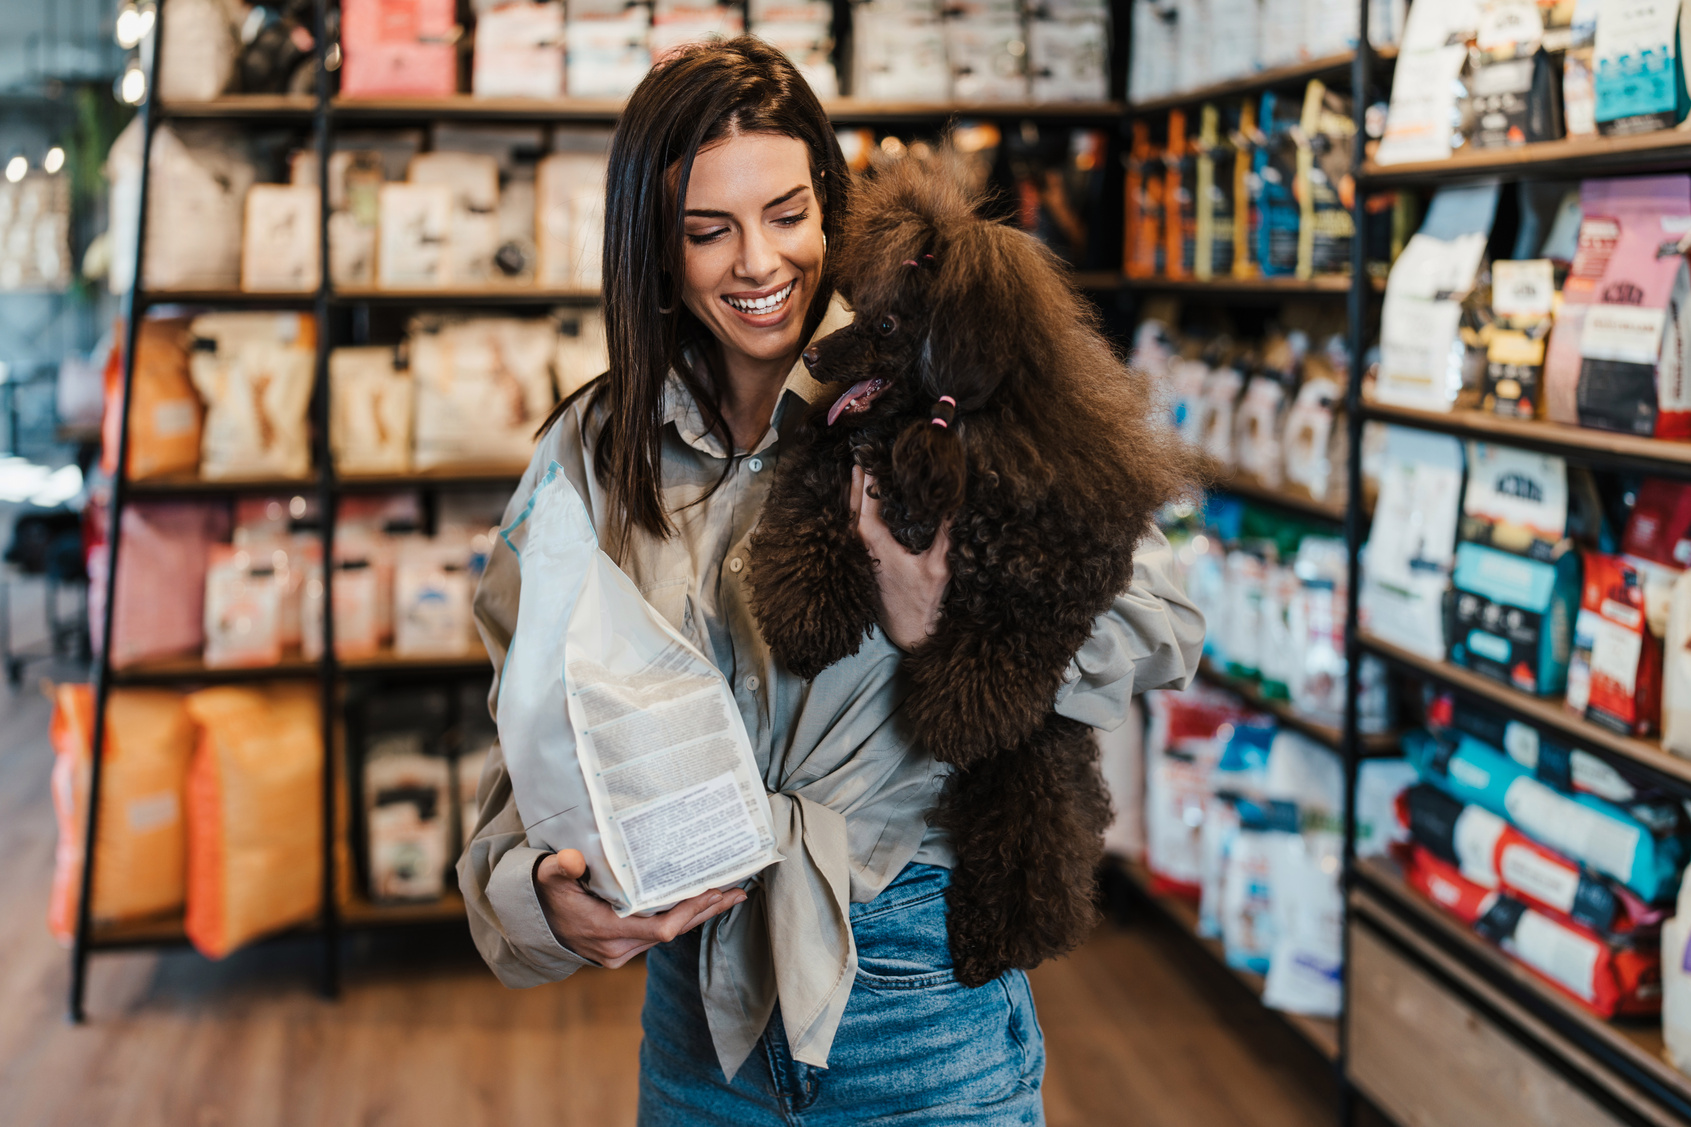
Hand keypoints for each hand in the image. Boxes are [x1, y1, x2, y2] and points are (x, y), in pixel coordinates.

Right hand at [534, 849, 747, 967]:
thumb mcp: (548, 878)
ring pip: (669, 934)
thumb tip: (571, 858)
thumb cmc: (545, 895)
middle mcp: (618, 948)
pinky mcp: (623, 948)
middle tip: (735, 890)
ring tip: (727, 893)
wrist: (531, 924)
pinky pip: (659, 934)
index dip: (688, 912)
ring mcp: (621, 951)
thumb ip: (561, 868)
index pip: (660, 929)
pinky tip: (699, 902)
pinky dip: (680, 917)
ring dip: (697, 914)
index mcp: (606, 931)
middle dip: (704, 911)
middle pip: (673, 932)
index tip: (711, 892)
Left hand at [850, 465, 951, 651]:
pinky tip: (861, 502)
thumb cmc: (923, 602)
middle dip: (858, 479)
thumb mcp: (940, 567)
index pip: (867, 501)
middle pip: (853, 505)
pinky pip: (854, 529)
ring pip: (851, 517)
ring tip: (859, 469)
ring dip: (855, 494)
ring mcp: (860, 555)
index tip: (872, 455)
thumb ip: (945, 534)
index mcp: (876, 543)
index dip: (869, 477)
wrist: (909, 632)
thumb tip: (953, 504)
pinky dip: (856, 511)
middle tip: (861, 453)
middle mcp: (862, 547)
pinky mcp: (863, 563)